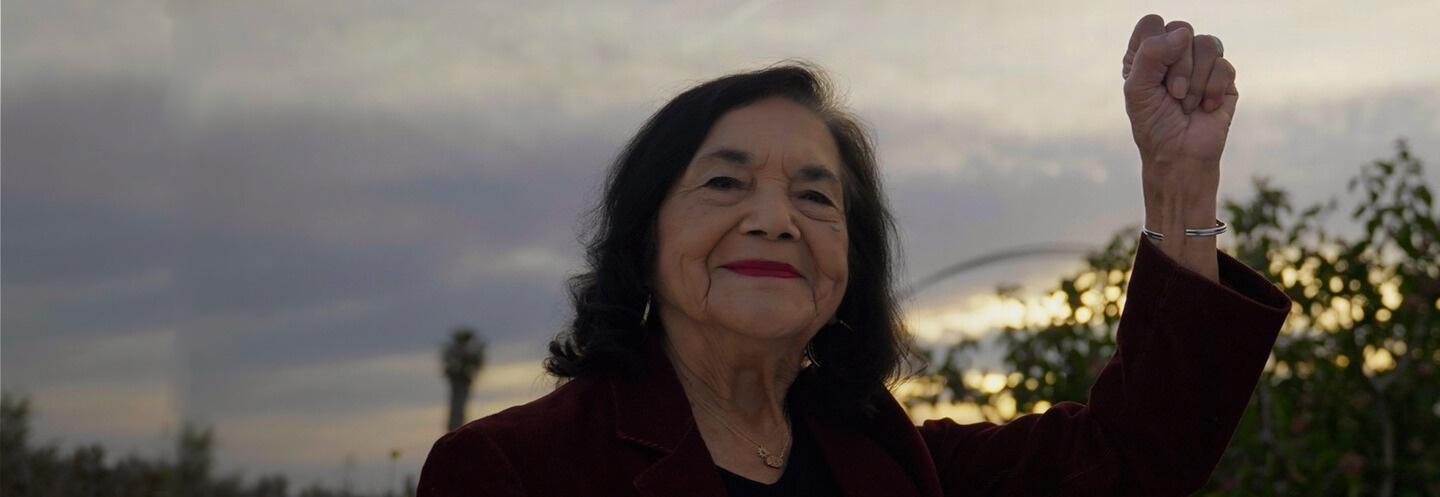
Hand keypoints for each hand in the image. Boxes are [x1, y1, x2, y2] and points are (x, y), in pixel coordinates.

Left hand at [1123, 14, 1236, 167]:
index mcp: (1148, 53)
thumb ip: (1151, 54)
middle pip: (1182, 30)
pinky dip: (1212, 90)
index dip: (1153, 44)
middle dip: (1177, 67)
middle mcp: (1175, 54)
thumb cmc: (1154, 124)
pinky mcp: (1224, 78)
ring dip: (1195, 81)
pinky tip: (1205, 108)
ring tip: (1187, 104)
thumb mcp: (1138, 89)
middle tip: (1172, 94)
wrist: (1180, 155)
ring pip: (1207, 44)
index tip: (1151, 74)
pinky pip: (1224, 65)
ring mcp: (1202, 64)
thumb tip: (1183, 33)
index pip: (1152, 23)